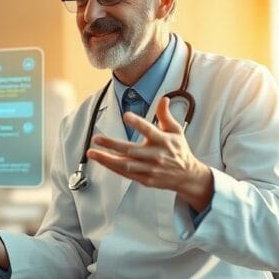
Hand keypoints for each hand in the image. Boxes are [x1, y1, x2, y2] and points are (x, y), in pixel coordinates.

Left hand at [87, 96, 213, 211]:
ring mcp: (150, 169)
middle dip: (112, 145)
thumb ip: (165, 115)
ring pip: (125, 165)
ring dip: (107, 159)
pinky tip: (101, 160)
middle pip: (131, 150)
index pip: (149, 130)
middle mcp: (156, 155)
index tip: (126, 115)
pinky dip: (112, 168)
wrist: (187, 176)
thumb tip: (164, 98)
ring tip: (91, 153)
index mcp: (164, 141)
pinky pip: (126, 174)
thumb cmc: (179, 150)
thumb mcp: (176, 130)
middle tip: (96, 138)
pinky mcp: (145, 180)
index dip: (138, 123)